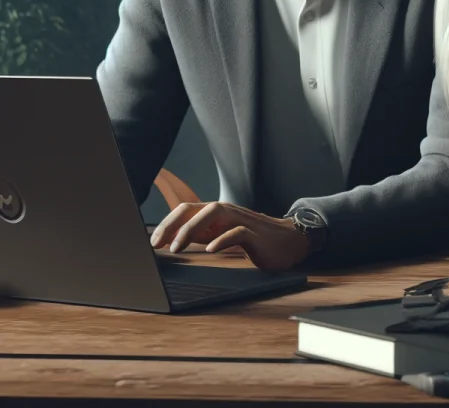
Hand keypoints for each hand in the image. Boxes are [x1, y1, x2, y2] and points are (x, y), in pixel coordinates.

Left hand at [149, 202, 310, 270]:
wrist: (287, 241)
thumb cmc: (251, 238)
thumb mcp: (220, 235)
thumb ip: (201, 234)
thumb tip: (171, 241)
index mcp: (216, 212)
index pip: (186, 210)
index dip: (167, 223)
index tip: (152, 242)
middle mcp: (226, 212)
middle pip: (195, 208)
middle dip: (173, 225)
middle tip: (157, 245)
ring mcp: (240, 220)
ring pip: (214, 213)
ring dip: (192, 229)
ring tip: (177, 247)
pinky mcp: (254, 233)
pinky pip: (237, 232)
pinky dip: (222, 239)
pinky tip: (211, 249)